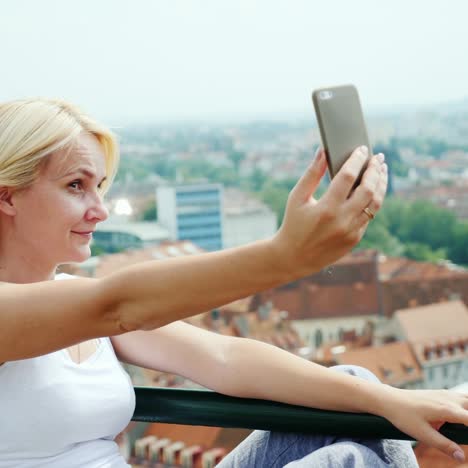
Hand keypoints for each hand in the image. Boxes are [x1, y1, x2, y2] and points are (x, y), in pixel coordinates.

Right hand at [273, 145, 387, 276]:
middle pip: (368, 189)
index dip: (357, 160)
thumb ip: (312, 173)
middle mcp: (341, 220)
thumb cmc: (293, 223)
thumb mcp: (297, 197)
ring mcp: (351, 231)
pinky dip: (373, 200)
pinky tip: (372, 189)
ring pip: (375, 203)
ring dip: (381, 184)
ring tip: (381, 171)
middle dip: (375, 170)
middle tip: (377, 158)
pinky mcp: (355, 239)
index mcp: (325, 208)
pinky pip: (369, 216)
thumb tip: (323, 151)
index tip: (362, 149)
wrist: (293, 257)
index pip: (348, 177)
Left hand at [379, 386, 467, 461]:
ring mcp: (445, 394)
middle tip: (463, 432)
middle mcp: (449, 399)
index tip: (466, 438)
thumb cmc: (403, 416)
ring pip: (467, 400)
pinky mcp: (440, 393)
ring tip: (460, 427)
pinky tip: (458, 417)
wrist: (389, 399)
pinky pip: (460, 398)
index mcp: (447, 409)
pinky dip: (464, 407)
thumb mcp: (422, 434)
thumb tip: (461, 457)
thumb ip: (444, 445)